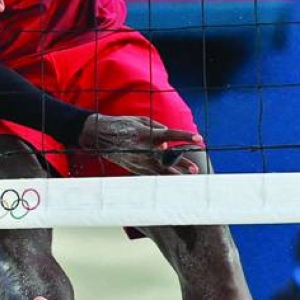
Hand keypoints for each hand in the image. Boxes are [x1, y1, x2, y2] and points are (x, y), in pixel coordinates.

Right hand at [78, 114, 203, 174]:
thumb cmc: (122, 124)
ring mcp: (138, 161)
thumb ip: (157, 128)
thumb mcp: (140, 121)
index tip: (199, 139)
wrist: (100, 136)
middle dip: (182, 164)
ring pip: (161, 170)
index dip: (185, 137)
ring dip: (176, 174)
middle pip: (168, 158)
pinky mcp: (134, 168)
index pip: (171, 135)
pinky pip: (152, 173)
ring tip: (188, 177)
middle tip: (195, 169)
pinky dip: (163, 175)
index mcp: (146, 134)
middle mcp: (143, 149)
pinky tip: (172, 178)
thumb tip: (167, 144)